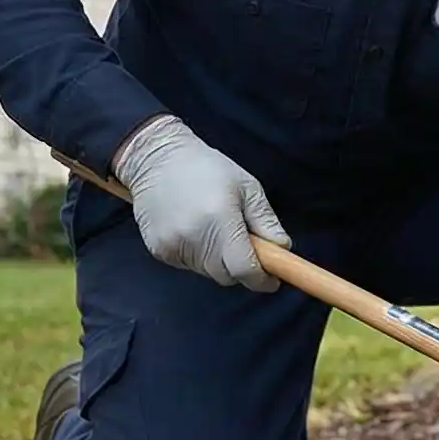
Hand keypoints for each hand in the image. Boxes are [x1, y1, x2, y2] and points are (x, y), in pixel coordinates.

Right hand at [112, 115, 289, 289]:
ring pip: (207, 272)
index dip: (261, 280)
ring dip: (218, 261)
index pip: (244, 269)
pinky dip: (197, 256)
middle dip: (240, 268)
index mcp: (220, 219)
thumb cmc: (207, 169)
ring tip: (214, 229)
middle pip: (226, 276)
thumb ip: (265, 221)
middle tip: (243, 245)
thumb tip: (282, 249)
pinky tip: (193, 229)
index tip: (271, 279)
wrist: (155, 159)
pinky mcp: (158, 250)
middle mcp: (194, 237)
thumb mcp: (246, 187)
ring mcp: (173, 246)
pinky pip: (188, 265)